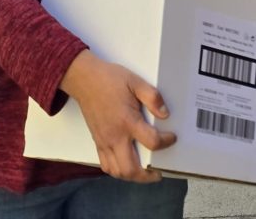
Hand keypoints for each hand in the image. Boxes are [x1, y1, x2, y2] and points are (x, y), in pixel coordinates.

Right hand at [60, 50, 174, 182]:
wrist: (84, 79)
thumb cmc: (109, 79)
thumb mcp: (135, 81)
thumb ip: (152, 96)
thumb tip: (165, 114)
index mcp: (127, 121)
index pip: (152, 142)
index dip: (166, 142)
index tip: (171, 137)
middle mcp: (115, 136)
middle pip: (131, 169)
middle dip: (148, 175)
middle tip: (158, 170)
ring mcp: (104, 142)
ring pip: (118, 172)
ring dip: (133, 176)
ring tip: (143, 170)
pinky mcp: (97, 142)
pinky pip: (106, 166)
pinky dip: (117, 171)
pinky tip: (125, 163)